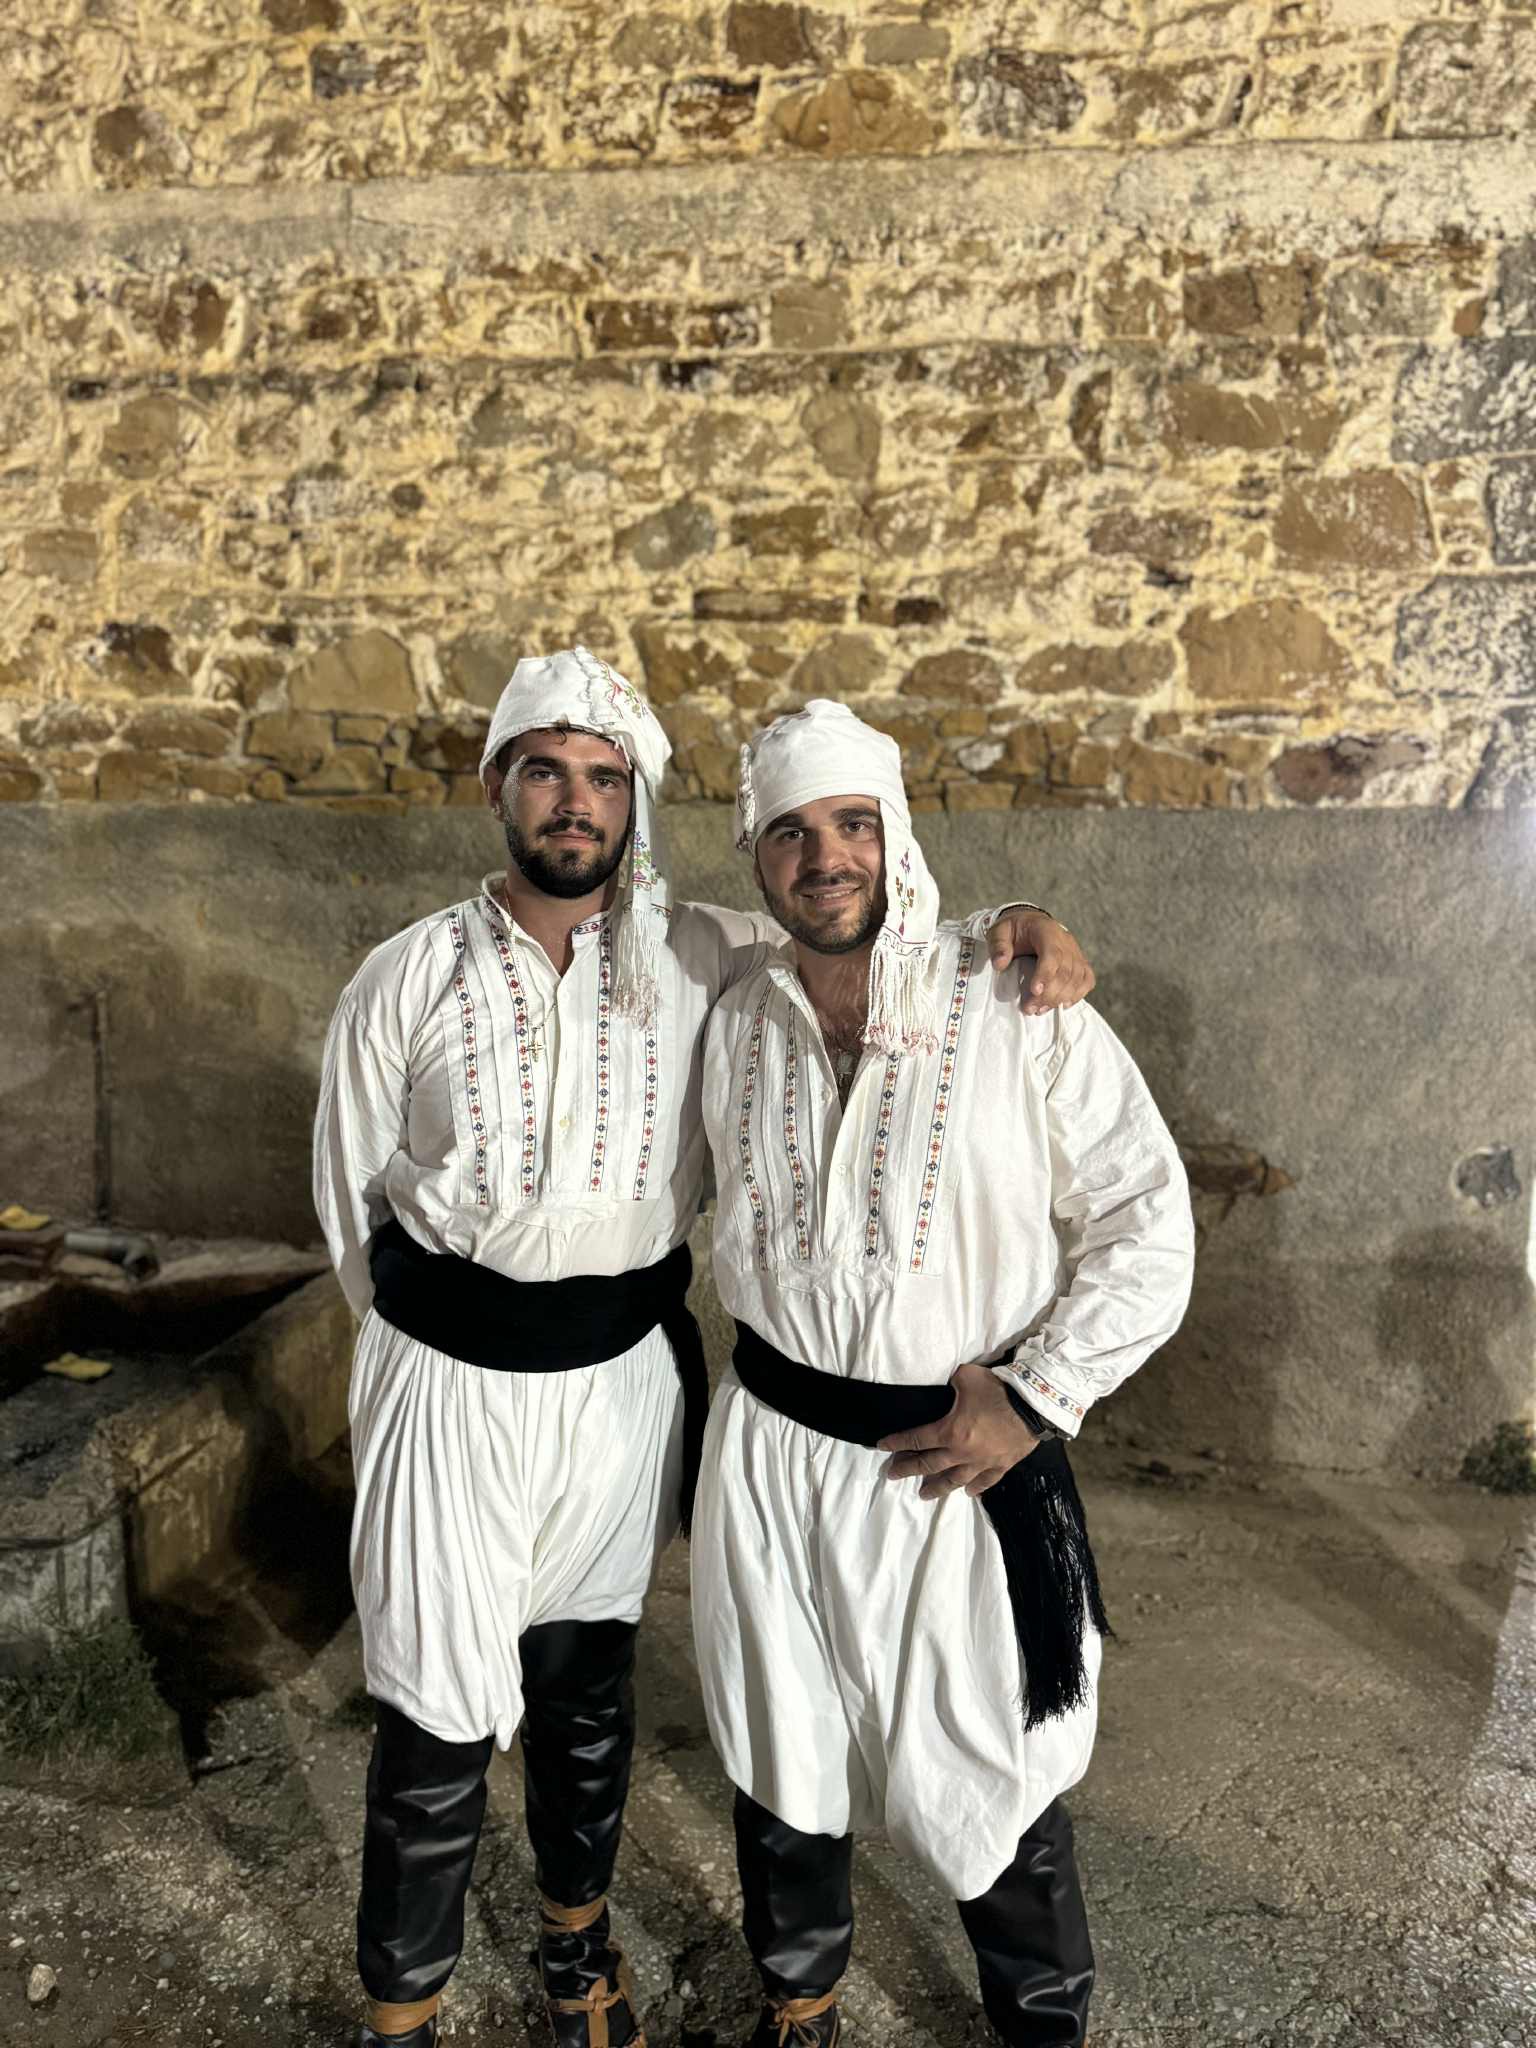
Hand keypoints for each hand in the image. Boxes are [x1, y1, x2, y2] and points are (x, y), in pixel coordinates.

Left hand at [877, 1363, 1041, 1499]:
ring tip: (923, 1494)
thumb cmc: (997, 1390)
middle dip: (908, 1469)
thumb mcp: (966, 1377)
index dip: (897, 1443)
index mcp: (949, 1431)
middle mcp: (961, 1452)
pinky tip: (967, 1493)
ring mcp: (981, 1462)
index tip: (881, 1447)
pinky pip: (985, 1481)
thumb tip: (950, 1385)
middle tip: (893, 1475)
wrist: (1033, 1407)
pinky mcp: (1001, 1466)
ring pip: (954, 1480)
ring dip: (936, 1488)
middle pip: (929, 1465)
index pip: (916, 1439)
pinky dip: (975, 1488)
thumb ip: (952, 1383)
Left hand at [986, 910, 1094, 1016]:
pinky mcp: (1080, 962)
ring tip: (1040, 1009)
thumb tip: (1000, 964)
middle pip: (1066, 970)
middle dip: (1049, 994)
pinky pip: (1087, 980)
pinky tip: (1061, 1004)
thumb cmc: (1014, 930)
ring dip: (1060, 998)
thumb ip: (998, 946)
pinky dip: (1077, 994)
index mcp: (1046, 930)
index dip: (1046, 974)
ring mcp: (1075, 951)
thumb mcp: (999, 932)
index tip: (1034, 991)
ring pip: (1077, 978)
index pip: (1053, 954)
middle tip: (1030, 1008)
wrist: (1029, 924)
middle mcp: (1066, 940)